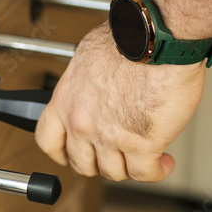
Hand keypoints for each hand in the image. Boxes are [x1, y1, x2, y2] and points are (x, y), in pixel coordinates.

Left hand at [35, 22, 204, 181]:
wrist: (155, 39)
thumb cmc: (128, 38)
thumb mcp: (88, 57)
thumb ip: (85, 83)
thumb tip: (93, 87)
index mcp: (65, 100)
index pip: (48, 140)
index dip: (60, 152)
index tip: (69, 155)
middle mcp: (82, 122)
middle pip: (81, 163)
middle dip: (99, 163)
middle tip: (115, 156)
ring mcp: (110, 137)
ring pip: (114, 172)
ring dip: (129, 168)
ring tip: (144, 157)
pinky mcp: (142, 145)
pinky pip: (144, 173)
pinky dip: (156, 171)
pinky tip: (163, 163)